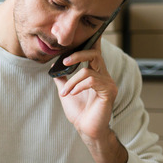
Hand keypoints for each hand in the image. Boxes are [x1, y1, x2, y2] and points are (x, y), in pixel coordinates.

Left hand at [52, 39, 126, 162]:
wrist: (85, 129)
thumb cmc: (78, 111)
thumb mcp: (66, 90)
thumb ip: (62, 78)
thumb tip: (53, 66)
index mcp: (96, 73)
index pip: (95, 52)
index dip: (92, 40)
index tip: (82, 33)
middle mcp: (105, 76)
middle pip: (94, 54)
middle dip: (77, 55)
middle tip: (64, 62)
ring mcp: (108, 83)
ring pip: (88, 71)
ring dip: (72, 82)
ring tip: (65, 92)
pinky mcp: (109, 92)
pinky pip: (91, 81)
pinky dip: (78, 86)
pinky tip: (72, 94)